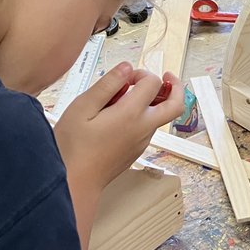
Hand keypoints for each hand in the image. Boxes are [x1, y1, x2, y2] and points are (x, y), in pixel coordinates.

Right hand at [54, 62, 185, 196]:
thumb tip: (127, 68)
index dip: (141, 73)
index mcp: (131, 114)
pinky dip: (143, 115)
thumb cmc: (73, 146)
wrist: (75, 182)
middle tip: (167, 77)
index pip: (153, 83)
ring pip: (161, 115)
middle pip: (176, 105)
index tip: (125, 77)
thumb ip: (107, 85)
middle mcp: (143, 128)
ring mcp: (143, 141)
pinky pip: (148, 127)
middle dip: (176, 87)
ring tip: (125, 97)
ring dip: (154, 101)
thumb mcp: (83, 107)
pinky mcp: (137, 149)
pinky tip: (118, 114)